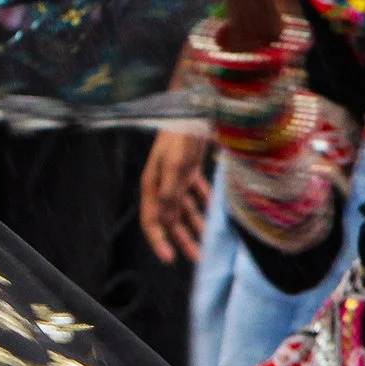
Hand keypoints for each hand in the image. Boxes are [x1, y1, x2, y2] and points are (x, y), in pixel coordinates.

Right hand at [138, 120, 211, 264]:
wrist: (194, 106)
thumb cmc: (181, 134)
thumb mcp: (175, 163)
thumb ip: (170, 190)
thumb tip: (166, 217)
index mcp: (153, 184)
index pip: (151, 219)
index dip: (159, 240)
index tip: (170, 259)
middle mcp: (162, 183)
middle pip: (169, 218)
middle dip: (181, 239)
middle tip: (197, 257)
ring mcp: (176, 176)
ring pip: (184, 209)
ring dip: (195, 225)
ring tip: (208, 241)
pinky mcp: (189, 169)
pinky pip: (196, 193)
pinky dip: (204, 204)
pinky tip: (213, 213)